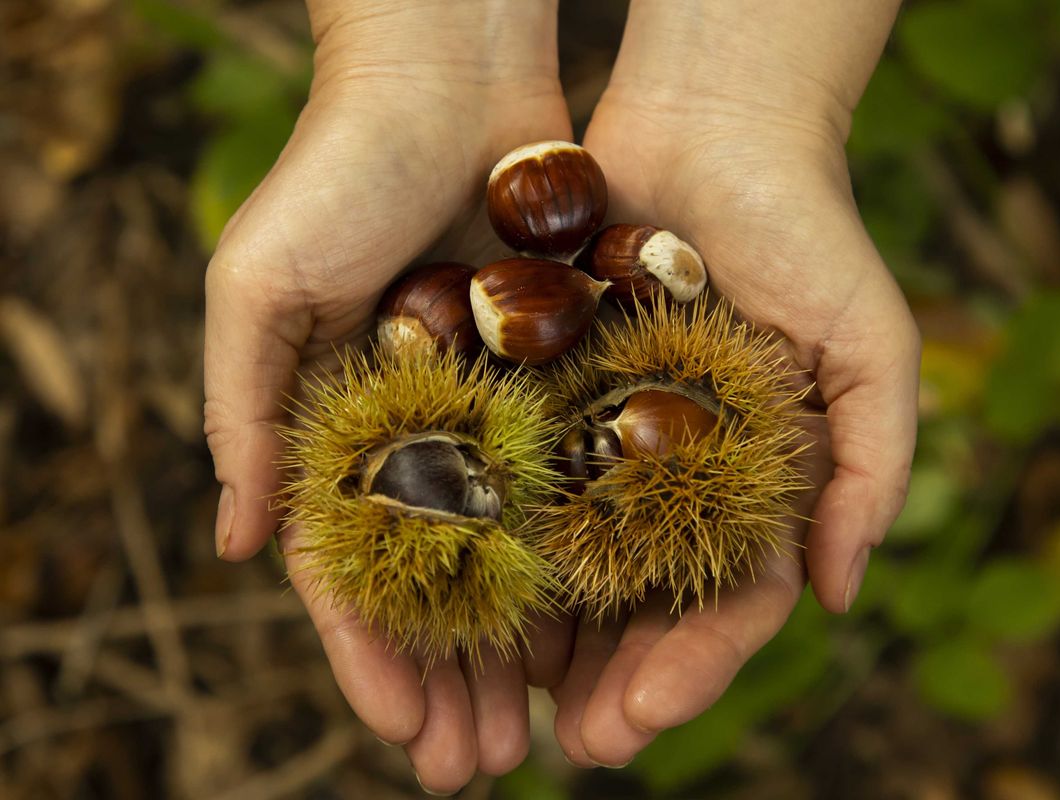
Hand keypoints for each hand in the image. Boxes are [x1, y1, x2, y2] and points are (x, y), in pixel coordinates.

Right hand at [202, 1, 569, 791]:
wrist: (447, 77)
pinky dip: (583, 555)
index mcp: (340, 431)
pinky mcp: (561, 375)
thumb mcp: (260, 288)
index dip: (374, 657)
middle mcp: (420, 435)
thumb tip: (239, 544)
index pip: (353, 572)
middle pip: (440, 586)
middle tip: (477, 767)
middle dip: (453, 679)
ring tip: (545, 731)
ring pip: (515, 555)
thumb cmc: (337, 171)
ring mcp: (493, 411)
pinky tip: (605, 625)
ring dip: (523, 644)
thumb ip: (243, 412)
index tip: (403, 736)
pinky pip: (574, 481)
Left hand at [544, 0, 917, 767]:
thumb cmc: (806, 231)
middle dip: (615, 678)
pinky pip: (517, 482)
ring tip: (511, 708)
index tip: (648, 716)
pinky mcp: (544, 397)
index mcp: (753, 487)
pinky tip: (465, 600)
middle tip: (576, 742)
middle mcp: (676, 480)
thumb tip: (838, 595)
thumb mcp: (868, 346)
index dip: (694, 665)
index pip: (728, 602)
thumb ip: (871, 469)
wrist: (711, 129)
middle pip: (643, 605)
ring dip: (546, 640)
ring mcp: (607, 443)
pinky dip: (496, 545)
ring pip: (572, 564)